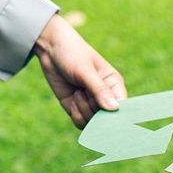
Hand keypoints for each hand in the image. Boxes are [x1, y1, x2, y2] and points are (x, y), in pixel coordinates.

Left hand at [33, 14, 126, 128]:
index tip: (106, 112)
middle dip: (95, 110)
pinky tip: (72, 101)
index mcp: (114, 84)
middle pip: (107, 117)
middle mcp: (106, 96)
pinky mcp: (78, 108)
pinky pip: (81, 122)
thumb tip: (115, 108)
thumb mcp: (85, 70)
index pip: (123, 105)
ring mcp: (91, 103)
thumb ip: (99, 90)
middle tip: (84, 93)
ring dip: (84, 111)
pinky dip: (76, 115)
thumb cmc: (72, 54)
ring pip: (94, 122)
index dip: (117, 113)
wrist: (50, 49)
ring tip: (76, 94)